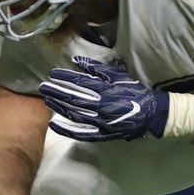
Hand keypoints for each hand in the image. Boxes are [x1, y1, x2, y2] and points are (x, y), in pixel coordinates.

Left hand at [38, 56, 168, 141]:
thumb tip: (77, 60)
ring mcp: (100, 123)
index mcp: (106, 91)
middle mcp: (101, 107)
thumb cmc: (134, 91)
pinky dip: (66, 129)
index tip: (52, 73)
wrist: (150, 114)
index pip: (80, 83)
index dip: (65, 77)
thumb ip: (97, 68)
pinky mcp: (101, 134)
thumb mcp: (118, 75)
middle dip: (57, 92)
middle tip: (43, 86)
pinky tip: (54, 124)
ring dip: (59, 107)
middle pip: (74, 99)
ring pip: (74, 115)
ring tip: (47, 100)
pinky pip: (81, 133)